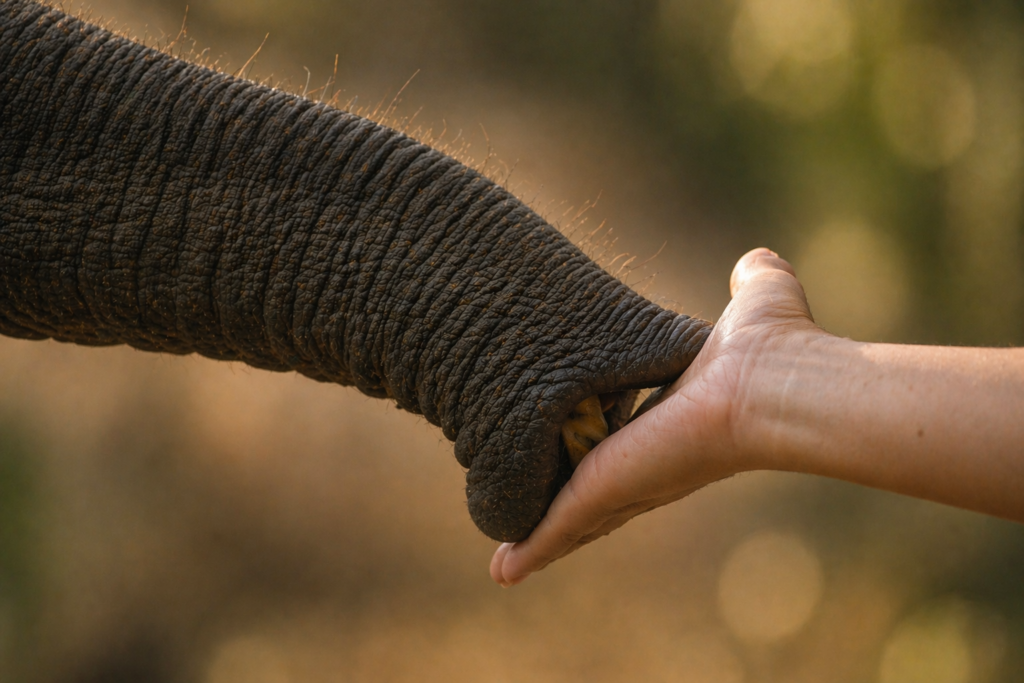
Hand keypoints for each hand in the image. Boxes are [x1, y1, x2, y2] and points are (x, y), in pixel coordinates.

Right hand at [490, 247, 823, 585]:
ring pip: (573, 520)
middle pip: (595, 495)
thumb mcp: (754, 302)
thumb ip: (751, 281)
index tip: (572, 455)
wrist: (775, 384)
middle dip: (561, 513)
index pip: (625, 448)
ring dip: (538, 541)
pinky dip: (532, 548)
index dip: (598, 453)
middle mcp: (650, 464)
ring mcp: (629, 483)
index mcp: (673, 428)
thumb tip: (756, 259)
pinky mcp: (611, 489)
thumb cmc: (774, 349)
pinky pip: (560, 525)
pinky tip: (504, 570)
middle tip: (527, 531)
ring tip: (504, 566)